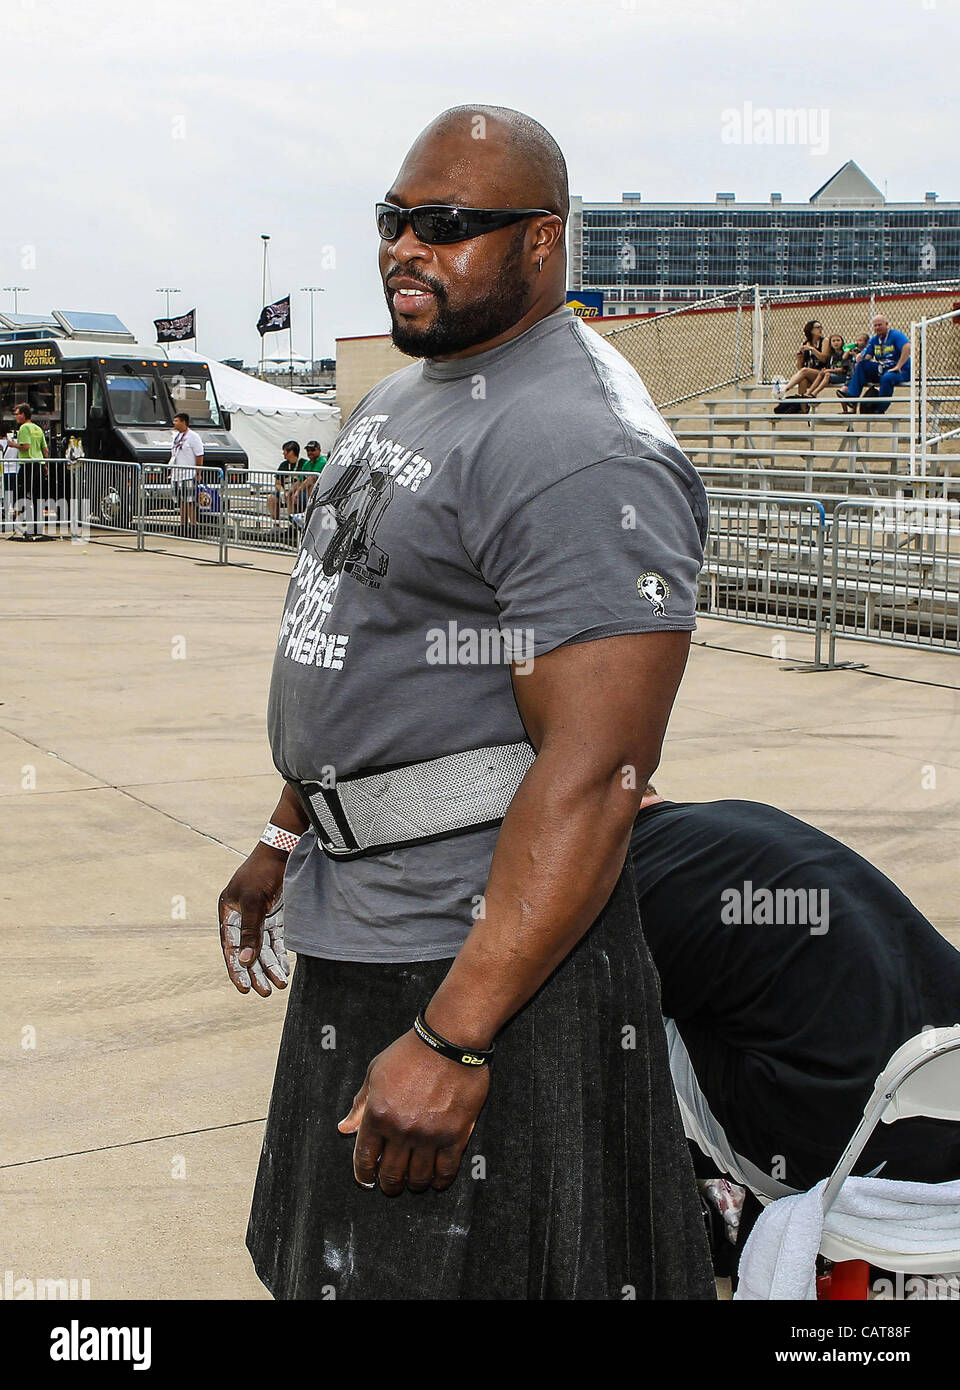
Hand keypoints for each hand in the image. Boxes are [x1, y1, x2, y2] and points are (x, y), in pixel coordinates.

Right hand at [218, 842, 288, 994]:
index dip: (237, 969)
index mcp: (229, 912)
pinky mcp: (275, 914)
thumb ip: (250, 931)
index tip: (244, 988)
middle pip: (248, 951)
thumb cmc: (264, 872)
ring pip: (263, 948)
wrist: (286, 849)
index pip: (231, 947)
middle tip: (264, 993)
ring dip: (270, 966)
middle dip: (256, 972)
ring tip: (279, 986)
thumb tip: (245, 961)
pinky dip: (280, 954)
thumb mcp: (254, 902)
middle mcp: (242, 916)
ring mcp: (259, 916)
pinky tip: (285, 969)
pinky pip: (276, 940)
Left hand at [338, 1031, 489, 1194]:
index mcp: (377, 1114)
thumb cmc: (410, 1053)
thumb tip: (344, 1129)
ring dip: (413, 1185)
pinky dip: (440, 1181)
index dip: (364, 1175)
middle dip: (388, 1185)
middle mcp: (401, 1130)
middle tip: (391, 1186)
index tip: (367, 1181)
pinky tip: (436, 1181)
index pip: (364, 1158)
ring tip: (414, 1183)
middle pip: (391, 1173)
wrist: (449, 1041)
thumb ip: (360, 1104)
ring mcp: (428, 1135)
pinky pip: (446, 1170)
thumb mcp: (375, 1073)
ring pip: (418, 1177)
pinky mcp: (455, 1135)